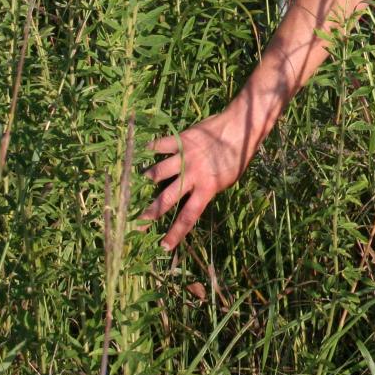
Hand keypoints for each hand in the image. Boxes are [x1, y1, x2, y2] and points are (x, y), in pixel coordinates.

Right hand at [142, 107, 252, 250]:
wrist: (240, 128)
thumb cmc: (237, 157)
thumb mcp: (226, 180)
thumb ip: (207, 190)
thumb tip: (191, 200)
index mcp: (207, 188)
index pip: (188, 217)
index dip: (175, 233)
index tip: (164, 246)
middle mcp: (193, 175)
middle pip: (167, 198)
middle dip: (150, 213)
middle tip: (137, 223)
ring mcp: (185, 157)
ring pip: (158, 173)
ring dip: (146, 181)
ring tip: (134, 187)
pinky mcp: (182, 140)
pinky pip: (160, 146)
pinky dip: (149, 150)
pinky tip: (139, 153)